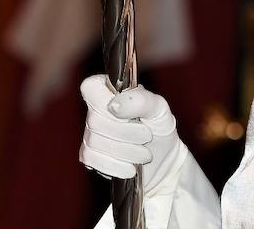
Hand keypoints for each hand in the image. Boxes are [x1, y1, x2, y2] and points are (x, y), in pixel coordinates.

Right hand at [79, 75, 181, 191]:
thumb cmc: (159, 128)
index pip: (91, 87)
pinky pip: (93, 160)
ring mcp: (90, 134)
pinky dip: (117, 166)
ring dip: (126, 151)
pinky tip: (131, 166)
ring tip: (144, 153)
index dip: (104, 100)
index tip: (125, 112)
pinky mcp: (90, 156)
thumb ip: (140, 100)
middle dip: (127, 132)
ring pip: (96, 142)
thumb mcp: (159, 109)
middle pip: (95, 120)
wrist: (163, 161)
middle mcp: (95, 111)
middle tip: (147, 136)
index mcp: (110, 92)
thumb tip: (114, 106)